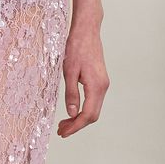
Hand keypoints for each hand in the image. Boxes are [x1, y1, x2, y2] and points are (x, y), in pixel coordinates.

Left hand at [56, 14, 108, 138]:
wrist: (87, 31)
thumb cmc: (76, 47)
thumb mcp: (69, 71)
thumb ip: (71, 93)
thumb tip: (71, 112)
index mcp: (96, 86)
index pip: (87, 115)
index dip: (75, 126)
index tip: (63, 133)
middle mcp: (103, 87)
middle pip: (93, 116)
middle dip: (77, 125)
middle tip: (61, 130)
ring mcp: (103, 84)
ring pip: (94, 109)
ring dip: (79, 119)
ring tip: (64, 123)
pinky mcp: (100, 81)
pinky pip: (93, 101)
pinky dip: (83, 110)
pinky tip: (72, 111)